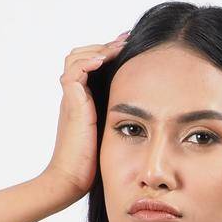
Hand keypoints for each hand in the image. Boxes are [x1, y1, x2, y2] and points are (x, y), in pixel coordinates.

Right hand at [42, 31, 130, 204]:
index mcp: (85, 101)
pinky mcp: (70, 104)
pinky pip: (74, 72)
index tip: (131, 46)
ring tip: (119, 47)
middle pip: (82, 55)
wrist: (71, 181)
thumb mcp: (113, 134)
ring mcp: (71, 99)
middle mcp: (76, 96)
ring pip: (76, 57)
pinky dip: (87, 62)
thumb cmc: (93, 165)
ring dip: (98, 49)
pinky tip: (104, 61)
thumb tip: (150, 112)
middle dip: (104, 46)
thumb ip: (122, 119)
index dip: (109, 53)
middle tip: (127, 40)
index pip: (92, 65)